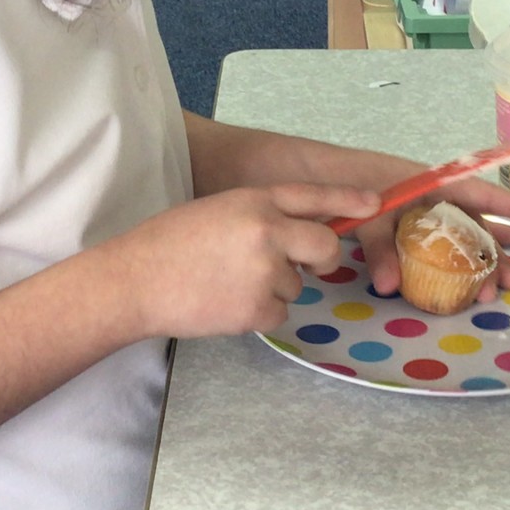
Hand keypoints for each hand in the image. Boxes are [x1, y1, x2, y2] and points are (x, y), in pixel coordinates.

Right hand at [101, 183, 380, 338]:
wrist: (133, 281)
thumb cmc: (168, 243)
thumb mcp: (218, 210)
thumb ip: (259, 216)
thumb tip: (296, 234)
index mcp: (254, 201)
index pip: (312, 197)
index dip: (347, 200)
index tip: (376, 203)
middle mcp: (267, 232)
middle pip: (326, 247)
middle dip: (319, 259)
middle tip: (296, 264)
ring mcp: (264, 272)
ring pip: (297, 285)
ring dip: (273, 288)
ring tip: (227, 282)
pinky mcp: (257, 308)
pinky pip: (280, 313)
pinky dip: (258, 313)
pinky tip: (225, 303)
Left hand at [349, 178, 509, 304]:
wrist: (306, 183)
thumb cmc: (341, 183)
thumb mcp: (363, 209)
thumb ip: (379, 244)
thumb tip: (390, 286)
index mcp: (427, 184)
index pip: (477, 194)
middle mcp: (427, 202)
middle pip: (472, 227)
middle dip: (496, 253)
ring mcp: (415, 221)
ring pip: (456, 244)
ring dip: (477, 266)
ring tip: (500, 288)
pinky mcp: (397, 239)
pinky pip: (430, 257)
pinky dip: (445, 273)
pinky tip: (459, 289)